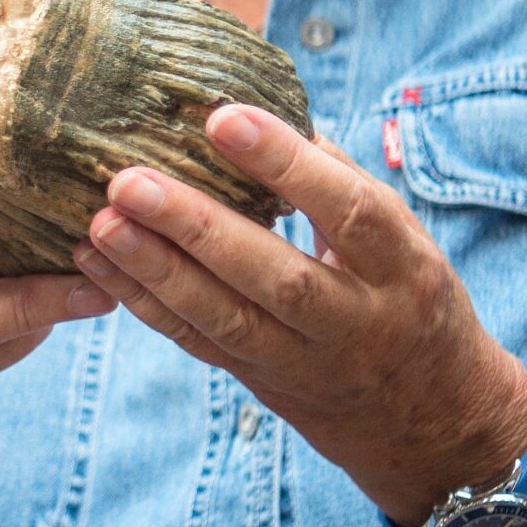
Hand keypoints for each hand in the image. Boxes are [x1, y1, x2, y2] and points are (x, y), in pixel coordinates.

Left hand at [72, 102, 526, 524]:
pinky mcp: (258, 381)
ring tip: (99, 222)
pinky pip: (195, 342)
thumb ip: (336, 178)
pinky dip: (142, 303)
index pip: (348, 210)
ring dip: (153, 270)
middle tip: (128, 181)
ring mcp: (303, 360)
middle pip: (274, 276)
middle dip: (196, 228)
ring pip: (224, 319)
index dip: (287, 164)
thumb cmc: (407, 297)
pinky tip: (95, 262)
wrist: (431, 422)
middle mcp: (354, 320)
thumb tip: (263, 104)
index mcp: (402, 268)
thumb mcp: (404, 240)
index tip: (222, 117)